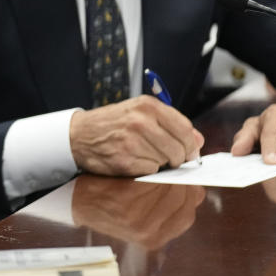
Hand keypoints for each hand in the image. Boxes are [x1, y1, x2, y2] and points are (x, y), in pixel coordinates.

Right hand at [69, 97, 202, 175]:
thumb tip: (198, 140)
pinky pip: (151, 170)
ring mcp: (132, 141)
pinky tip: (134, 160)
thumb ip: (170, 123)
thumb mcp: (139, 113)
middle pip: (179, 147)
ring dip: (159, 162)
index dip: (191, 144)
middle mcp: (140, 121)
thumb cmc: (111, 124)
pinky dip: (146, 169)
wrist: (77, 135)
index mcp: (147, 106)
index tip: (189, 151)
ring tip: (143, 154)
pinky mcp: (124, 159)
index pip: (185, 128)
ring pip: (166, 160)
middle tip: (168, 158)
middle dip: (177, 157)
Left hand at [70, 174, 204, 248]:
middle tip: (178, 164)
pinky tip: (149, 162)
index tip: (187, 176)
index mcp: (156, 238)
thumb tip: (197, 188)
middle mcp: (150, 233)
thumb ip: (168, 205)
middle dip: (183, 179)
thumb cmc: (110, 204)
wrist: (75, 202)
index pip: (188, 213)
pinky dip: (153, 168)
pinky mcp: (126, 201)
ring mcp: (138, 219)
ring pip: (171, 187)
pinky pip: (152, 180)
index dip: (191, 191)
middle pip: (184, 198)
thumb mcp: (141, 214)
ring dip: (170, 172)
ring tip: (164, 162)